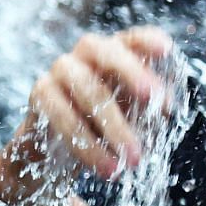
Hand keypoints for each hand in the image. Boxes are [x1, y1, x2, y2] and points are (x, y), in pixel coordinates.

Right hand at [17, 28, 175, 179]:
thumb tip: (165, 107)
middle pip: (106, 52)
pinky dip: (87, 146)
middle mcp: (85, 54)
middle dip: (132, 72)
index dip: (148, 41)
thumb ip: (148, 107)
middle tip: (154, 98)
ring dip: (115, 127)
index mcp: (114, 52)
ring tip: (134, 159)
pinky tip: (106, 167)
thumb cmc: (102, 122)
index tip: (166, 51)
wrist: (54, 145)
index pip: (132, 38)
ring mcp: (59, 70)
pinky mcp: (40, 94)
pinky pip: (63, 117)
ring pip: (88, 90)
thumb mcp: (131, 114)